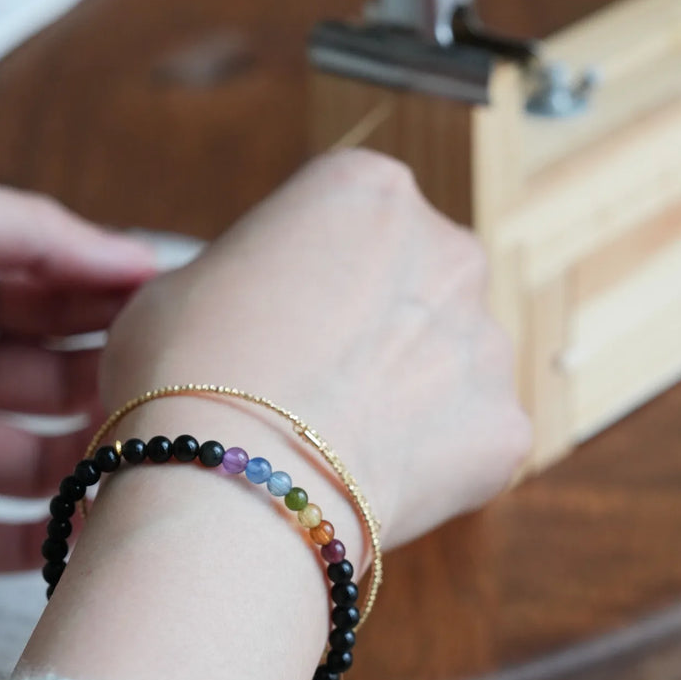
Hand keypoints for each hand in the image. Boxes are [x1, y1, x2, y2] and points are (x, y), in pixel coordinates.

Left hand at [0, 162, 156, 569]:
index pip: (45, 288)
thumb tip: (133, 253)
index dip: (107, 292)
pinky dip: (36, 537)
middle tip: (176, 380)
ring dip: (90, 455)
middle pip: (49, 372)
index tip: (176, 301)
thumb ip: (24, 228)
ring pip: (30, 456)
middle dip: (112, 374)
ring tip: (152, 451)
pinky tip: (89, 519)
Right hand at [102, 149, 531, 549]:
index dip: (303, 272)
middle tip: (304, 383)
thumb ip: (239, 277)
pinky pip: (464, 439)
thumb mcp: (174, 287)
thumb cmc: (186, 375)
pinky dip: (423, 463)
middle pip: (411, 281)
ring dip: (400, 392)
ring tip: (328, 442)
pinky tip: (362, 479)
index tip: (272, 317)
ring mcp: (485, 341)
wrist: (231, 490)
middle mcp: (447, 247)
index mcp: (368, 189)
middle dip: (369, 325)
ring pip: (444, 362)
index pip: (346, 217)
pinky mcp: (505, 427)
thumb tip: (244, 307)